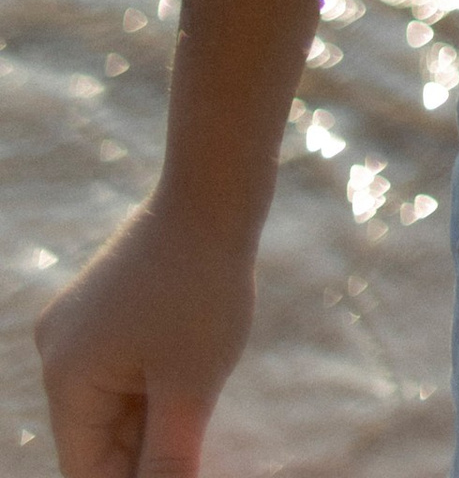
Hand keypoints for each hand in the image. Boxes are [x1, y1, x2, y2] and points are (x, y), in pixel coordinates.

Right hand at [35, 203, 255, 477]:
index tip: (180, 477)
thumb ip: (167, 462)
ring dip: (153, 425)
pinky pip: (121, 374)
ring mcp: (77, 329)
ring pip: (113, 409)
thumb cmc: (203, 290)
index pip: (89, 471)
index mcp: (66, 378)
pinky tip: (192, 389)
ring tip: (198, 414)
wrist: (214, 194)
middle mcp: (58, 354)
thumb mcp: (190, 388)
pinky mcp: (102, 311)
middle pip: (99, 441)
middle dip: (144, 460)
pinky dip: (152, 393)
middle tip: (197, 458)